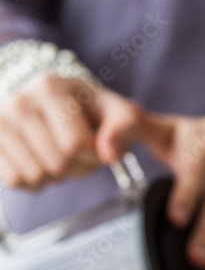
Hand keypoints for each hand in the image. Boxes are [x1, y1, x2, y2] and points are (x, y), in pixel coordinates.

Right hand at [0, 74, 141, 188]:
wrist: (57, 105)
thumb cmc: (92, 112)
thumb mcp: (119, 114)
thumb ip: (125, 130)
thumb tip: (109, 155)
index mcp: (50, 88)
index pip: (76, 145)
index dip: (94, 157)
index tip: (97, 145)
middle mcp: (19, 102)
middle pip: (57, 164)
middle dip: (78, 168)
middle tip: (79, 152)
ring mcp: (0, 123)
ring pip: (37, 176)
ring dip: (57, 176)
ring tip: (60, 153)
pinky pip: (17, 181)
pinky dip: (36, 181)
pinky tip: (42, 160)